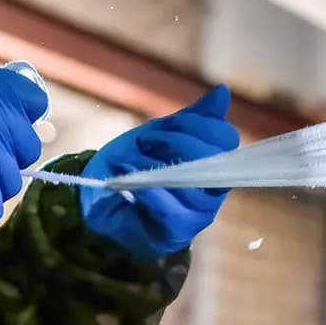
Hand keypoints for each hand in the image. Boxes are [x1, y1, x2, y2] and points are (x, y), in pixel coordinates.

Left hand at [81, 86, 239, 260]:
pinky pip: (172, 211)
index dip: (198, 126)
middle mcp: (213, 190)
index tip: (165, 126)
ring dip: (155, 166)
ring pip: (191, 184)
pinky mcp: (178, 233)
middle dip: (176, 143)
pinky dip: (149, 192)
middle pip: (212, 160)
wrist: (99, 199)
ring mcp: (198, 214)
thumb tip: (223, 91)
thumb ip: (193, 118)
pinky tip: (131, 182)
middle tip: (146, 142)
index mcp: (214, 162)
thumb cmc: (134, 164)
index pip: (226, 139)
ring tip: (130, 162)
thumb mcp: (161, 133)